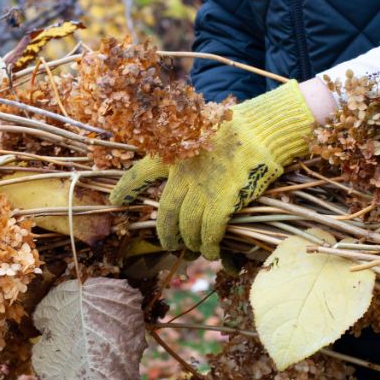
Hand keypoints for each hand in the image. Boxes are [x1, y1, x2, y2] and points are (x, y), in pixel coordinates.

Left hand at [109, 80, 314, 259]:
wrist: (265, 127)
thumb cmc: (241, 126)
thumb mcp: (205, 131)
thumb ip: (193, 152)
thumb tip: (191, 175)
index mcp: (175, 152)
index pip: (141, 171)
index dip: (126, 187)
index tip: (114, 199)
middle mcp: (183, 173)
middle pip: (166, 213)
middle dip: (166, 233)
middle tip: (169, 243)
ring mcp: (202, 188)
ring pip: (188, 227)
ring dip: (192, 242)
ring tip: (198, 249)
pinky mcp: (223, 200)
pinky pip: (210, 232)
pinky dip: (211, 245)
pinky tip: (215, 252)